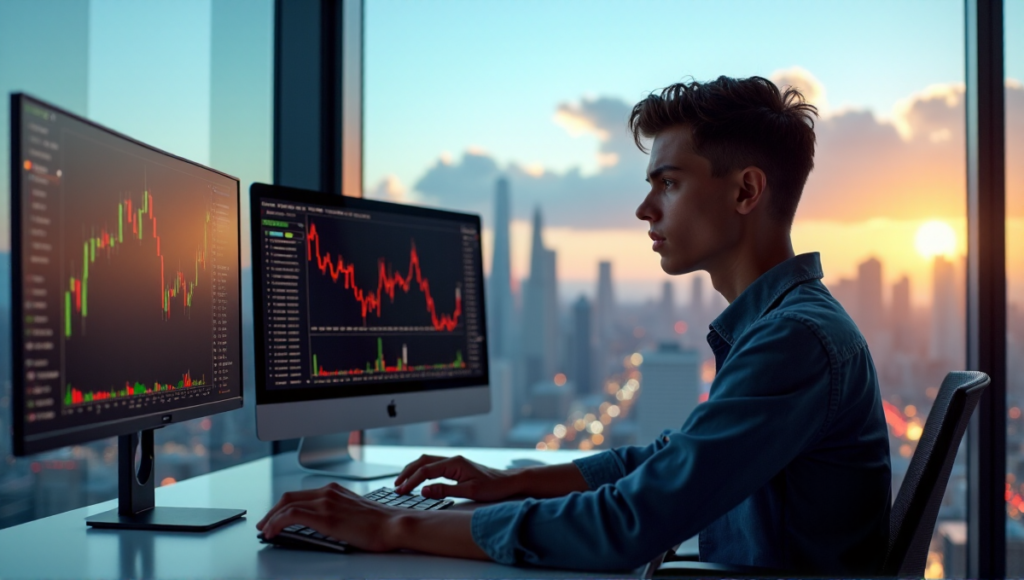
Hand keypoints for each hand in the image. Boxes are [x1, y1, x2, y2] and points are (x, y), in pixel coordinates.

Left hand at [256, 482, 399, 551]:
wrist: (393, 525)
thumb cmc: (380, 524)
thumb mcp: (354, 513)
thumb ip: (338, 512)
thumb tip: (325, 523)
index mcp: (335, 490)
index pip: (301, 494)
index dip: (283, 506)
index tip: (275, 516)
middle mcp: (329, 492)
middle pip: (289, 497)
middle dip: (272, 511)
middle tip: (264, 524)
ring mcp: (326, 503)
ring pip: (287, 504)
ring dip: (271, 518)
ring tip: (265, 530)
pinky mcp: (325, 517)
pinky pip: (292, 515)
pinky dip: (277, 522)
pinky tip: (272, 531)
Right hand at [394, 454, 520, 501]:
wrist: (509, 481)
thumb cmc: (493, 486)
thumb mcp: (470, 492)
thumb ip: (445, 490)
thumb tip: (424, 491)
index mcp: (455, 463)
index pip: (426, 470)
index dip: (411, 481)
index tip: (401, 491)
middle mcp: (453, 459)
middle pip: (422, 461)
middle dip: (407, 473)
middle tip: (396, 486)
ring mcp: (454, 462)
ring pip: (427, 461)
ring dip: (413, 470)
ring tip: (402, 482)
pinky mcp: (456, 467)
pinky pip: (434, 465)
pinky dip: (422, 471)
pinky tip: (418, 479)